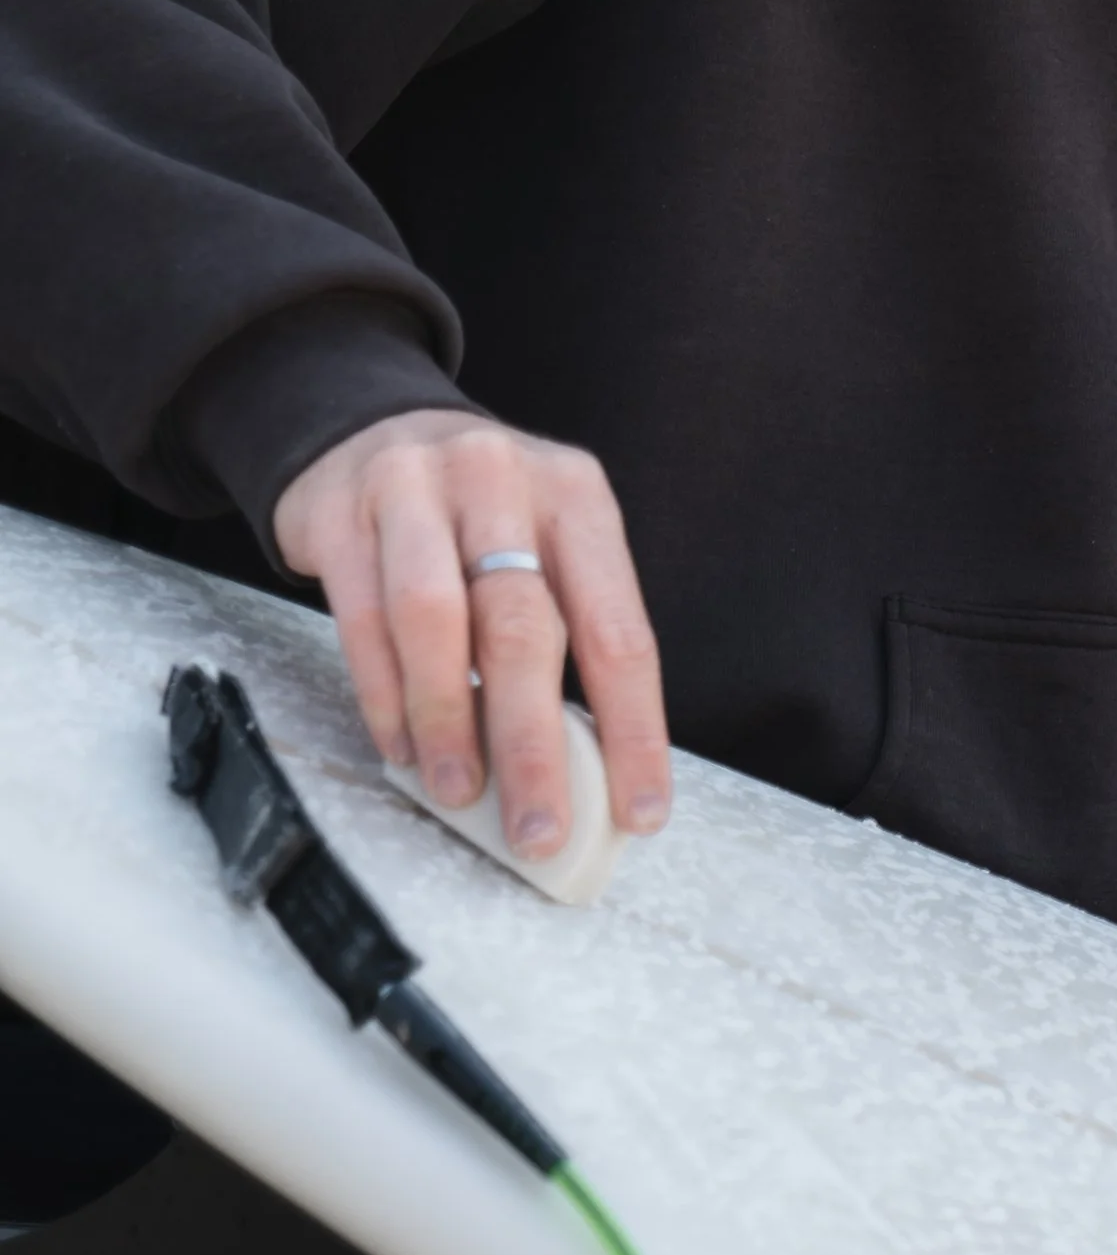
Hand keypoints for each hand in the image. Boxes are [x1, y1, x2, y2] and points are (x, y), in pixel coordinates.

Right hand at [272, 411, 671, 864]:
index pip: (618, 629)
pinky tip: (403, 746)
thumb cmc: (475, 511)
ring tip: (459, 791)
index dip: (633, 729)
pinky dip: (385, 696)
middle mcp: (501, 481)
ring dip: (449, 724)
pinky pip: (363, 620)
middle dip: (533, 747)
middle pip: (523, 630)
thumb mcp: (542, 541)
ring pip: (434, 622)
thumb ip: (565, 633)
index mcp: (576, 498)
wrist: (366, 426)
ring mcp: (414, 488)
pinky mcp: (340, 512)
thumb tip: (584, 770)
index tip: (639, 811)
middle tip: (539, 829)